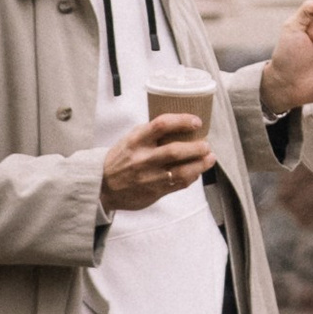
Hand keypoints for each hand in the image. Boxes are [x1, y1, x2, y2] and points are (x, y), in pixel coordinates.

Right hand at [101, 114, 216, 215]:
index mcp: (136, 140)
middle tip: (207, 144)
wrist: (103, 186)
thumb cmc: (121, 159)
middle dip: (196, 147)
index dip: (182, 121)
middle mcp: (143, 158)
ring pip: (181, 171)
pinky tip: (197, 171)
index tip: (196, 122)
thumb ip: (151, 132)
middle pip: (175, 151)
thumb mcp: (131, 139)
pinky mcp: (154, 192)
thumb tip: (180, 124)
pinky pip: (179, 185)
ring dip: (200, 164)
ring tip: (210, 158)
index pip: (161, 125)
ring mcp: (149, 177)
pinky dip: (192, 177)